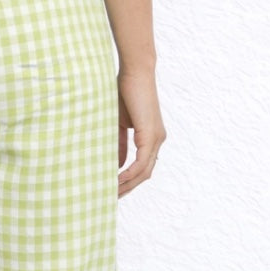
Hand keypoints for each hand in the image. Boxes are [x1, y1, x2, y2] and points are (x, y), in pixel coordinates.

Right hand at [116, 67, 165, 198]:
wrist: (135, 72)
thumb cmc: (124, 92)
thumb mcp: (118, 123)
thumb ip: (118, 144)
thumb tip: (115, 164)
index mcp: (151, 137)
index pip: (142, 166)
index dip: (129, 180)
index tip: (113, 188)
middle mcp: (158, 140)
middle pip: (145, 173)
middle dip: (129, 187)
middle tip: (112, 198)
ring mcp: (156, 138)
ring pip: (144, 171)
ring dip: (128, 184)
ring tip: (112, 193)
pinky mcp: (150, 135)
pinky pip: (141, 162)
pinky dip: (129, 173)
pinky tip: (117, 180)